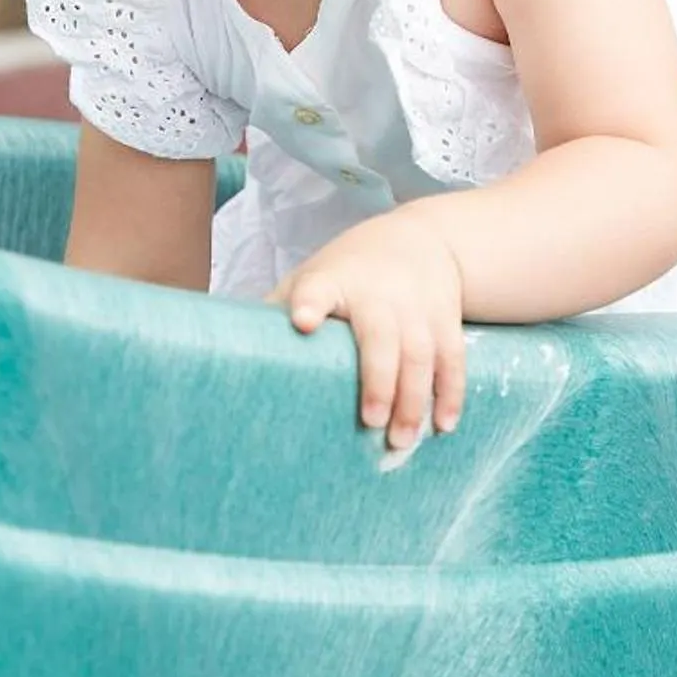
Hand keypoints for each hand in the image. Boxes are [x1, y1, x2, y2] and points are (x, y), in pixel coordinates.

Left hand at [271, 213, 466, 450]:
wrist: (422, 238)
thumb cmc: (351, 271)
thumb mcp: (312, 276)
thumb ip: (280, 310)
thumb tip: (224, 353)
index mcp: (333, 281)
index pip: (317, 289)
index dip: (309, 303)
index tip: (302, 321)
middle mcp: (378, 292)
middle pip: (382, 335)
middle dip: (379, 379)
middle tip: (370, 423)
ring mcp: (416, 304)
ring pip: (420, 352)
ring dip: (414, 398)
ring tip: (402, 439)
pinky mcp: (444, 318)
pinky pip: (452, 357)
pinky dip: (450, 392)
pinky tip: (443, 424)